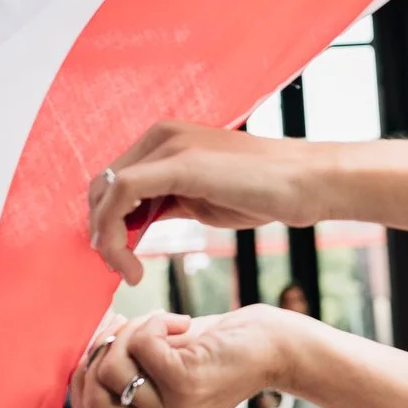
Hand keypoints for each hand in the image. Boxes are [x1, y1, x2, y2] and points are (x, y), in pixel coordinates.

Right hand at [69, 304, 305, 407]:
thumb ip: (123, 375)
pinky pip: (140, 345)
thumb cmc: (214, 351)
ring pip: (110, 369)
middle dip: (100, 355)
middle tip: (131, 331)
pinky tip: (182, 324)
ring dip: (131, 333)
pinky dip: (155, 322)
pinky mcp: (186, 385)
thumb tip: (77, 354)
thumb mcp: (162, 371)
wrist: (271, 345)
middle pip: (90, 398)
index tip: (102, 345)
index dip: (83, 377)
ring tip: (164, 326)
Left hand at [88, 122, 320, 283]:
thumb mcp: (201, 198)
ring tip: (126, 272)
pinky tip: (132, 264)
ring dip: (106, 238)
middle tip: (121, 269)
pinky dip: (114, 234)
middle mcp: (162, 135)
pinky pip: (120, 194)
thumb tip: (134, 223)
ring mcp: (168, 144)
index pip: (115, 180)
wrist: (305, 182)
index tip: (122, 257)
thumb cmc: (264, 192)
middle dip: (103, 231)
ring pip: (105, 191)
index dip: (108, 221)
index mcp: (168, 140)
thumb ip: (166, 202)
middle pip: (102, 185)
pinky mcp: (176, 163)